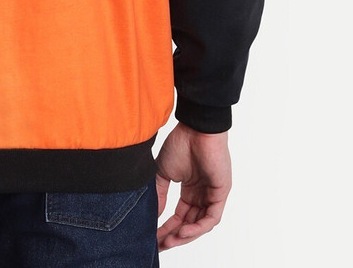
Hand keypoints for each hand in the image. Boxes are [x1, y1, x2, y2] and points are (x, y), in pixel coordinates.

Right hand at [154, 121, 231, 251]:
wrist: (195, 129)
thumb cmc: (181, 143)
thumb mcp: (163, 172)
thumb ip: (160, 194)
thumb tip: (153, 214)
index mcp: (190, 190)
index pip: (180, 216)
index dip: (168, 228)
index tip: (154, 238)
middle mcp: (202, 195)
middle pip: (190, 223)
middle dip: (175, 236)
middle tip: (160, 245)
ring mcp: (212, 195)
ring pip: (200, 224)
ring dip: (185, 235)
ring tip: (170, 241)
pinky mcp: (221, 193)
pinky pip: (211, 218)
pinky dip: (198, 227)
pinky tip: (184, 231)